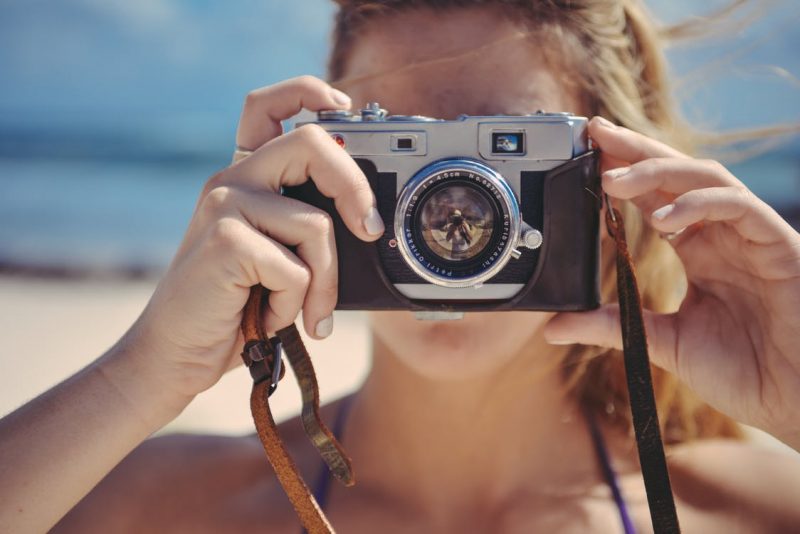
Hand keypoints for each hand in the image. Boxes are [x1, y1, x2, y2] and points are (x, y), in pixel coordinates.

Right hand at [116, 76, 384, 405]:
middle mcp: (231, 181)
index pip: (266, 106)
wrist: (176, 355)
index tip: (342, 106)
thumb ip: (304, 229)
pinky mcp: (225, 241)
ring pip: (316, 225)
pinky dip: (294, 306)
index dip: (306, 92)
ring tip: (304, 311)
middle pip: (312, 143)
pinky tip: (267, 318)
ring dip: (324, 282)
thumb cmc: (234, 309)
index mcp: (243, 178)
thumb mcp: (275, 259)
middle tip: (371, 230)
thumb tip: (369, 223)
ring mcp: (224, 206)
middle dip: (355, 187)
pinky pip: (295, 269)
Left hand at [544, 117, 799, 446]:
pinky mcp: (777, 244)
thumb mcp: (662, 343)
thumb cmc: (743, 371)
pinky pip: (738, 206)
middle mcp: (721, 235)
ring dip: (658, 171)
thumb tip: (554, 327)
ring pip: (705, 177)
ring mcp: (750, 235)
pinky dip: (699, 205)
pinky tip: (662, 220)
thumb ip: (612, 327)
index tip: (585, 155)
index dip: (623, 172)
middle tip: (594, 133)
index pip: (655, 196)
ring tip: (613, 178)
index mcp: (698, 250)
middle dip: (635, 150)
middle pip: (676, 174)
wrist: (795, 400)